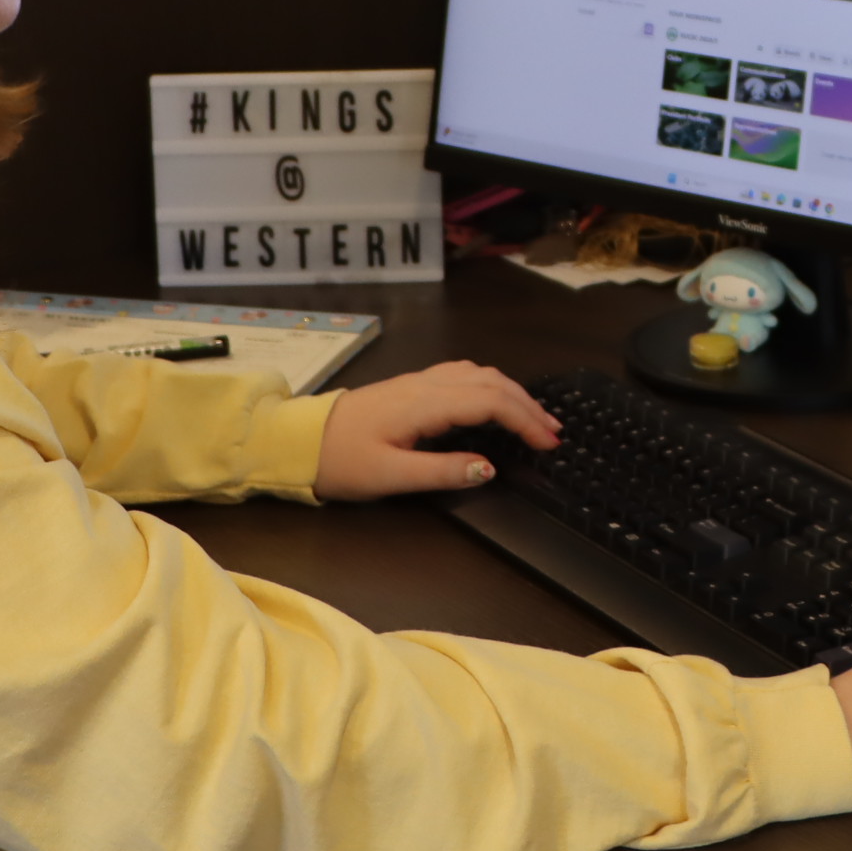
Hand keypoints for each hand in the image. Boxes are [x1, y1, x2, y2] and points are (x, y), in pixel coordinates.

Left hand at [312, 361, 561, 501]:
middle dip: (528, 404)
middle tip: (554, 433)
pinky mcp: (412, 386)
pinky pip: (463, 375)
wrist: (297, 441)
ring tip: (535, 418)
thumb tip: (489, 467)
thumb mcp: (390, 476)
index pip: (490, 401)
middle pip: (491, 381)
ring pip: (479, 373)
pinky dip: (491, 386)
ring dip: (512, 392)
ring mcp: (418, 381)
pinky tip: (496, 401)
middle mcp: (426, 384)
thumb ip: (442, 471)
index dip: (525, 420)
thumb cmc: (340, 462)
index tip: (549, 444)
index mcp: (424, 404)